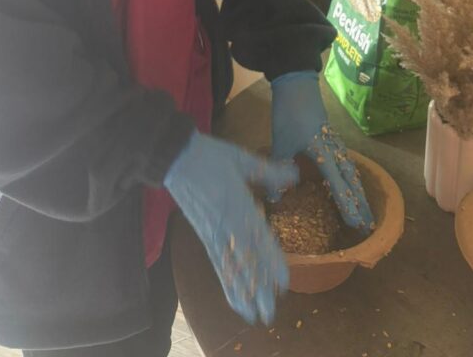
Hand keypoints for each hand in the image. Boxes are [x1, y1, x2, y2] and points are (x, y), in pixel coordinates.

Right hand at [164, 131, 297, 324]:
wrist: (176, 158)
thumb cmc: (211, 157)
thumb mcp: (243, 160)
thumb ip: (269, 171)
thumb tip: (296, 174)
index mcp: (239, 205)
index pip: (258, 240)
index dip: (270, 262)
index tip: (283, 281)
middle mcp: (227, 225)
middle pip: (245, 262)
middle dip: (257, 289)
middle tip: (269, 313)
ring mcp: (214, 234)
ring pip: (230, 269)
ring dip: (242, 293)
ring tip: (253, 315)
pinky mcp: (204, 236)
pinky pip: (217, 264)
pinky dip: (226, 283)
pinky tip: (233, 297)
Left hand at [270, 71, 374, 231]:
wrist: (297, 84)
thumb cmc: (290, 114)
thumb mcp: (281, 143)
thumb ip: (279, 170)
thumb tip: (274, 200)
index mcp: (323, 152)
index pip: (338, 184)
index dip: (347, 205)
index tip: (357, 224)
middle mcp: (334, 149)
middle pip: (352, 179)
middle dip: (361, 202)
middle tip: (368, 224)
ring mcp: (335, 142)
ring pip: (352, 170)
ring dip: (358, 191)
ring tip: (365, 208)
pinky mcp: (332, 136)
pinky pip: (347, 161)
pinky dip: (351, 177)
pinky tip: (350, 182)